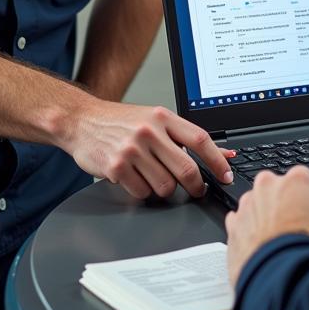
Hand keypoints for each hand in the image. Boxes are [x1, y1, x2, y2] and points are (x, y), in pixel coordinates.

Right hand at [70, 98, 233, 200]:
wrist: (82, 120)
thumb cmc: (120, 122)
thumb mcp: (155, 119)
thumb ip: (185, 137)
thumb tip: (224, 155)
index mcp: (163, 117)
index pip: (200, 140)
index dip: (218, 161)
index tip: (227, 175)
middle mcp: (149, 131)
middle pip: (187, 169)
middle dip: (196, 186)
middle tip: (196, 189)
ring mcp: (132, 149)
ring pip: (165, 186)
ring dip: (165, 189)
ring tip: (156, 177)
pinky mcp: (116, 167)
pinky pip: (142, 192)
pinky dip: (143, 191)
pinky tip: (136, 178)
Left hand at [225, 166, 308, 286]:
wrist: (285, 278)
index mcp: (297, 180)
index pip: (303, 179)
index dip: (308, 197)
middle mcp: (268, 186)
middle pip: (275, 189)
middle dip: (282, 203)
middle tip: (294, 227)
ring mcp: (247, 206)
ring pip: (255, 206)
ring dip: (263, 219)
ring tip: (277, 243)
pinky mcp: (232, 227)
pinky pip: (239, 225)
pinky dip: (247, 235)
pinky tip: (260, 250)